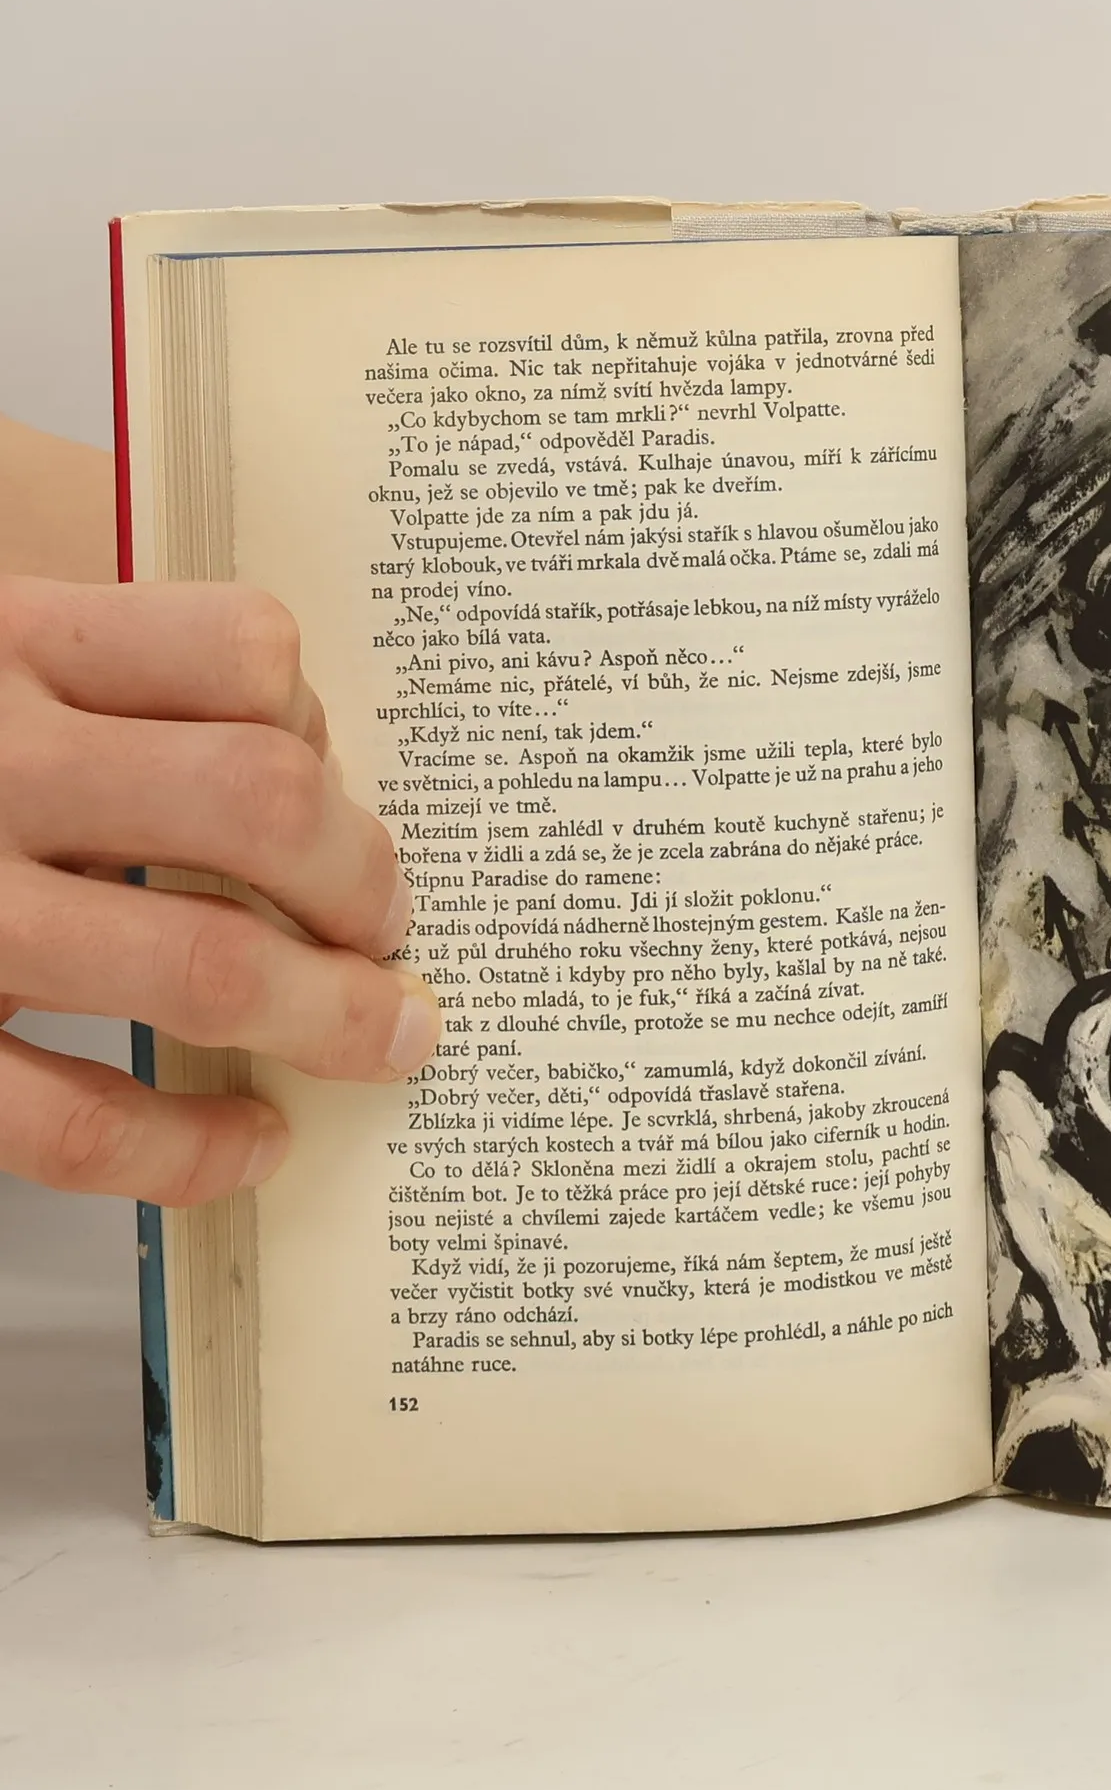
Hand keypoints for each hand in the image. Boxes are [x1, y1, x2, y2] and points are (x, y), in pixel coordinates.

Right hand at [0, 577, 436, 1205]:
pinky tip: (255, 1142)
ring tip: (382, 1033)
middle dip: (366, 878)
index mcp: (6, 642)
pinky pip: (75, 1117)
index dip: (321, 721)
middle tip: (392, 922)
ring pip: (200, 963)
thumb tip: (304, 750)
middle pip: (261, 804)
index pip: (243, 649)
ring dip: (329, 1014)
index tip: (332, 777)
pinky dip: (194, 1148)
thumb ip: (107, 677)